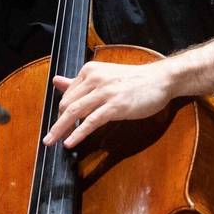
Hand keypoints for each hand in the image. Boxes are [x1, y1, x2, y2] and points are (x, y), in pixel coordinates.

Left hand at [44, 59, 176, 148]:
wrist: (162, 79)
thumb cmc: (136, 79)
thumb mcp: (105, 76)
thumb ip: (79, 81)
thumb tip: (57, 81)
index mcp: (90, 71)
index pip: (67, 94)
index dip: (61, 111)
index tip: (60, 122)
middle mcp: (95, 79)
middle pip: (67, 104)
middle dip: (58, 123)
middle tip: (52, 137)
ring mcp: (106, 92)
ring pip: (74, 112)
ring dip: (60, 129)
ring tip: (50, 142)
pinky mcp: (116, 106)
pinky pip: (91, 121)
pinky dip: (78, 133)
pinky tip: (70, 142)